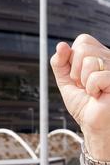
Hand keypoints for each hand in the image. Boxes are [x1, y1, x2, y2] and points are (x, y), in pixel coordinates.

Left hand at [51, 34, 109, 158]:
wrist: (93, 123)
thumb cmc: (84, 105)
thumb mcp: (66, 82)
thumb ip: (59, 64)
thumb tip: (60, 46)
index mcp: (98, 55)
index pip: (83, 40)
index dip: (72, 58)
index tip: (76, 76)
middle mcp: (108, 57)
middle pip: (83, 48)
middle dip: (76, 71)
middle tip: (83, 85)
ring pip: (89, 61)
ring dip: (84, 81)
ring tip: (92, 91)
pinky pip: (95, 77)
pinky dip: (92, 90)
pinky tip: (99, 95)